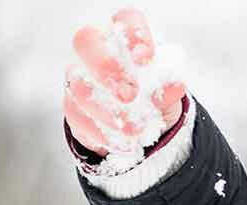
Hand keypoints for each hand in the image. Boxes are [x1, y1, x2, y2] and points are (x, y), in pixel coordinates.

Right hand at [64, 9, 186, 156]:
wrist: (139, 124)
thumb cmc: (151, 94)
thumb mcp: (166, 89)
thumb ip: (168, 84)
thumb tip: (174, 85)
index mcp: (125, 38)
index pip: (125, 21)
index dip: (133, 35)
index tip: (145, 58)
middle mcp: (97, 51)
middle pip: (86, 41)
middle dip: (106, 68)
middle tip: (129, 95)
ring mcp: (79, 77)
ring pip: (80, 87)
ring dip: (108, 111)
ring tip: (134, 129)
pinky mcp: (73, 108)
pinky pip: (78, 118)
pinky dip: (103, 133)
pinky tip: (122, 142)